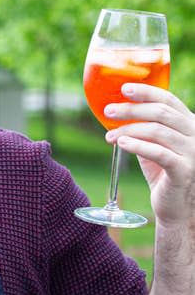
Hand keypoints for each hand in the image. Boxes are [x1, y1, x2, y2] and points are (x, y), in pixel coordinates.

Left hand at [105, 84, 194, 228]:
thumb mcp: (153, 143)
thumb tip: (115, 108)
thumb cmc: (163, 170)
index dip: (146, 92)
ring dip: (128, 129)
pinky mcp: (185, 171)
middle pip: (161, 112)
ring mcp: (193, 153)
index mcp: (189, 123)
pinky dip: (137, 145)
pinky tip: (121, 143)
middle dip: (131, 109)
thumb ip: (143, 125)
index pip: (169, 99)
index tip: (123, 89)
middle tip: (108, 111)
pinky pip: (159, 153)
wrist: (175, 205)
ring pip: (157, 131)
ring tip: (108, 135)